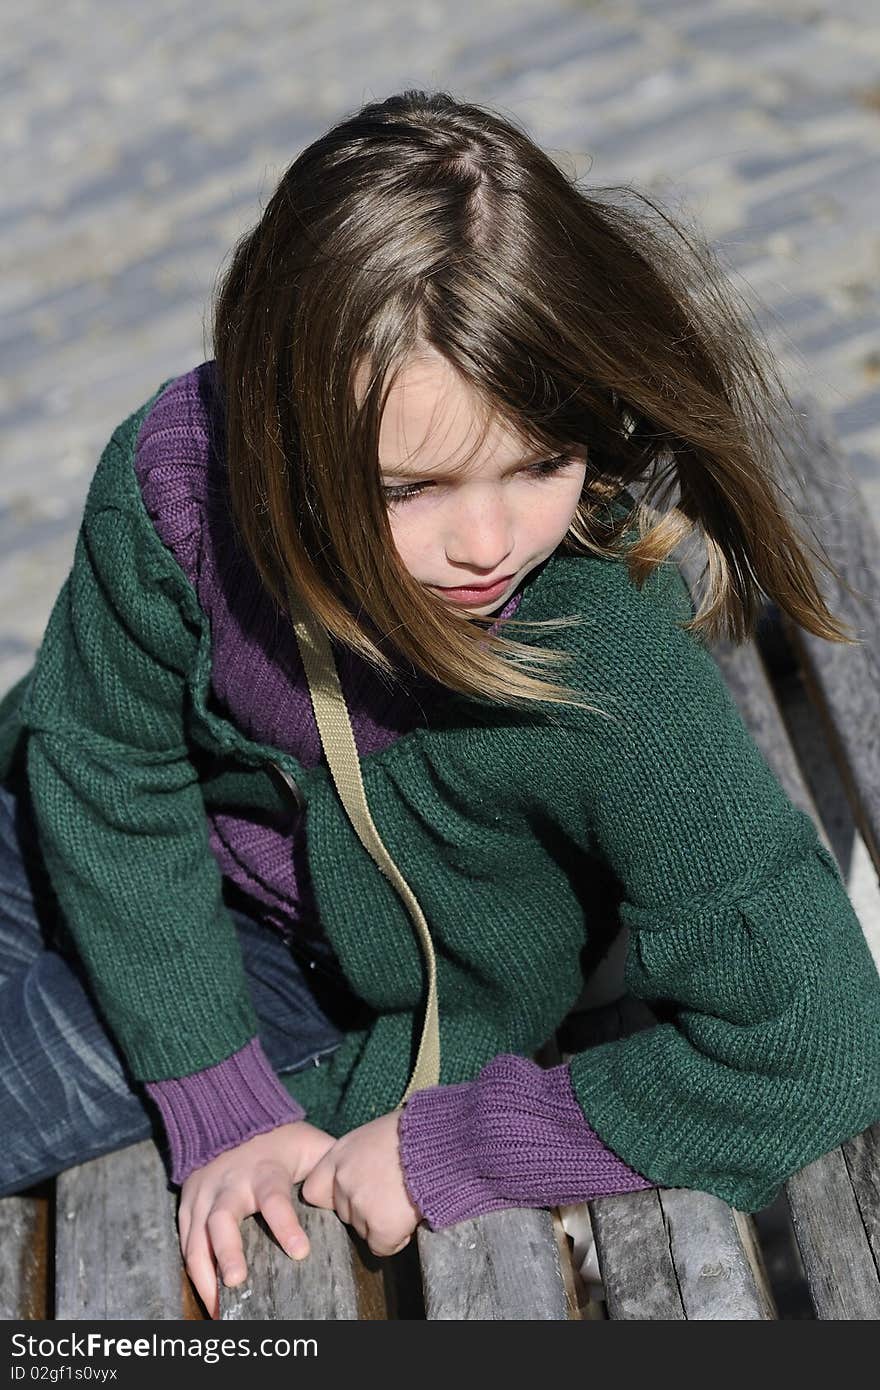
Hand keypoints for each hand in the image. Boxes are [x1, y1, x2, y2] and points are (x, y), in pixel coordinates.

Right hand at [177, 1119, 335, 1318]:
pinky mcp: (188, 1203)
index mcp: (265, 1170)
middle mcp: (231, 1183)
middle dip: (228, 1251)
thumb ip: (330, 1165)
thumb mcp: (308, 1144)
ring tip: (218, 1305)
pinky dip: (192, 1271)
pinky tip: (207, 1298)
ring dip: (204, 1271)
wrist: (229, 1114)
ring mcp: (205, 1193)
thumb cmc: (279, 1139)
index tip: (300, 1252)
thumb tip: (360, 1190)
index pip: (275, 1198)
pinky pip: (185, 1240)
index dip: (286, 1225)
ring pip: (197, 1235)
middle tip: (236, 1281)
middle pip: (223, 1219)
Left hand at [300, 1109, 422, 1255]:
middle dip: (364, 1210)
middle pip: (343, 1213)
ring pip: (363, 1230)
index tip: (354, 1194)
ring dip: (381, 1223)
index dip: (334, 1196)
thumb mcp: (375, 1135)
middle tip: (390, 1195)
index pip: (314, 1191)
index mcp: (338, 1156)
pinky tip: (409, 1219)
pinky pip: (382, 1246)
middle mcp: (342, 1181)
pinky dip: (396, 1239)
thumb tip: (363, 1172)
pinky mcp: (381, 1226)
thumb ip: (359, 1157)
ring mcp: (360, 1205)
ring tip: (404, 1201)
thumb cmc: (415, 1132)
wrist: (441, 1143)